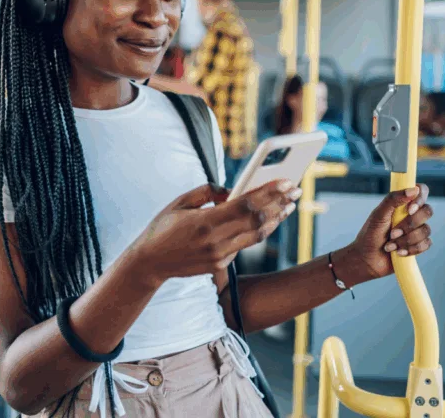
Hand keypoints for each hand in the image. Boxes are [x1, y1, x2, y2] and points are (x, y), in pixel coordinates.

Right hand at [129, 180, 301, 286]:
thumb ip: (207, 192)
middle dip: (279, 203)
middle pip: (257, 220)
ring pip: (257, 235)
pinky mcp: (220, 264)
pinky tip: (270, 219)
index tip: (285, 181)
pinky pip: (245, 244)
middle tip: (295, 190)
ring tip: (289, 205)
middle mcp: (216, 241)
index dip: (269, 193)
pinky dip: (259, 230)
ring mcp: (219, 255)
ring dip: (276, 219)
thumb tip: (232, 190)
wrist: (149, 263)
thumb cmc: (162, 227)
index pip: (245, 205)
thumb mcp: (180, 202)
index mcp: (205, 222)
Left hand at [339, 184, 432, 283]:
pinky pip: (426, 244)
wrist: (367, 260)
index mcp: (402, 204)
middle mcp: (412, 215)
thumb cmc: (370, 235)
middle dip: (409, 225)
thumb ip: (393, 199)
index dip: (420, 199)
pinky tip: (399, 253)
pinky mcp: (418, 245)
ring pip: (426, 230)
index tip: (410, 210)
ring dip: (406, 240)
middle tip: (392, 233)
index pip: (421, 191)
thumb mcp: (378, 215)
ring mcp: (416, 230)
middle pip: (427, 211)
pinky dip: (411, 249)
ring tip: (390, 245)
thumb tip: (413, 189)